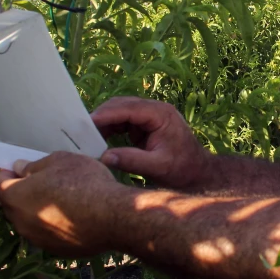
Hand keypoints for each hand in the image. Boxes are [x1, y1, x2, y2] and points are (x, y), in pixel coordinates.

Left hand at [0, 152, 127, 257]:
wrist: (114, 217)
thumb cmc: (84, 183)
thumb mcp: (60, 161)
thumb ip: (34, 166)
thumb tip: (20, 170)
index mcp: (15, 197)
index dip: (4, 175)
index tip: (18, 169)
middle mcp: (20, 222)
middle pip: (11, 205)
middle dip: (20, 193)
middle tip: (43, 182)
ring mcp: (37, 240)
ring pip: (29, 221)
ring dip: (38, 210)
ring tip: (63, 199)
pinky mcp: (55, 250)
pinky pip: (47, 234)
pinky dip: (54, 225)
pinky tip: (74, 216)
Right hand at [90, 96, 211, 189]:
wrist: (197, 173)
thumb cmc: (182, 169)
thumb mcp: (157, 167)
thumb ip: (132, 161)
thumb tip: (104, 157)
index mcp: (161, 114)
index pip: (129, 108)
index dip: (107, 114)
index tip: (87, 123)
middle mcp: (155, 109)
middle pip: (122, 105)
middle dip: (102, 116)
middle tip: (82, 130)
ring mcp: (150, 115)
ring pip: (120, 111)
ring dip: (105, 122)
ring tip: (88, 136)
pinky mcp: (145, 124)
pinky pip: (123, 120)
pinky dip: (111, 128)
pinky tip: (100, 139)